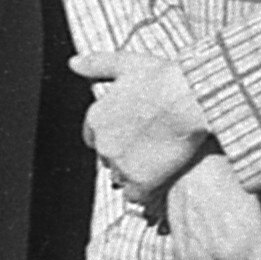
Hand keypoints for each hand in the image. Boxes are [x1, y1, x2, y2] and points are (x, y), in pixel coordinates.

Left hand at [72, 48, 212, 204]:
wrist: (187, 99)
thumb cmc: (161, 78)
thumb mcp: (126, 63)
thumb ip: (96, 64)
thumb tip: (73, 63)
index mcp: (96, 117)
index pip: (93, 137)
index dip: (112, 136)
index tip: (129, 134)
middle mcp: (103, 143)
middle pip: (108, 158)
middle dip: (125, 154)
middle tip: (150, 147)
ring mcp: (120, 164)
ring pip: (122, 177)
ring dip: (135, 173)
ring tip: (158, 164)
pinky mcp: (141, 181)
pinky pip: (136, 195)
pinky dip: (146, 191)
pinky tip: (160, 181)